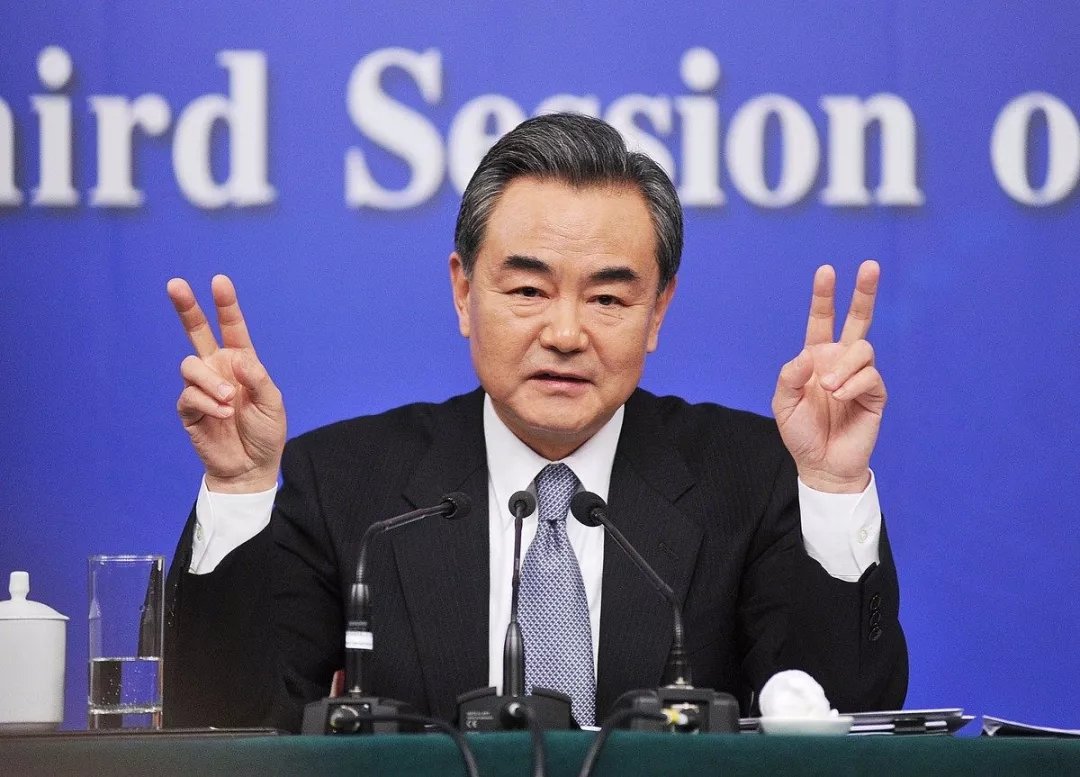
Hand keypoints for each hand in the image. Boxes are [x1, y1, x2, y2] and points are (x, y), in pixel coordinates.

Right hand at [168, 275, 285, 492]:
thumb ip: (257, 378)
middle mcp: (218, 369)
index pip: (231, 328)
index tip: (219, 281)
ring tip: (229, 401)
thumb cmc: (265, 433)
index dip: (225, 305)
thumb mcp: (272, 403)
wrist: (251, 467)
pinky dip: (208, 404)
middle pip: (196, 332)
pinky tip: (223, 415)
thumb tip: (236, 358)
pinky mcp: (189, 409)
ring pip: (190, 366)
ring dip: (210, 382)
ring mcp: (201, 388)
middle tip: (175, 284)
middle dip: (186, 308)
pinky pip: (189, 396)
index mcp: (241, 362)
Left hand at [772, 261, 884, 492]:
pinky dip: (852, 385)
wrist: (821, 464)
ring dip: (843, 366)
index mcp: (816, 359)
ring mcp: (859, 376)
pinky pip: (870, 376)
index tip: (826, 271)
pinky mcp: (875, 394)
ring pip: (863, 348)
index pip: (821, 321)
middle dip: (864, 292)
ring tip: (829, 389)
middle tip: (870, 266)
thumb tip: (810, 355)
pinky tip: (840, 398)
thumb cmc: (801, 433)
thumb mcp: (782, 404)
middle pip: (857, 320)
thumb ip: (790, 377)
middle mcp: (840, 362)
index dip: (824, 297)